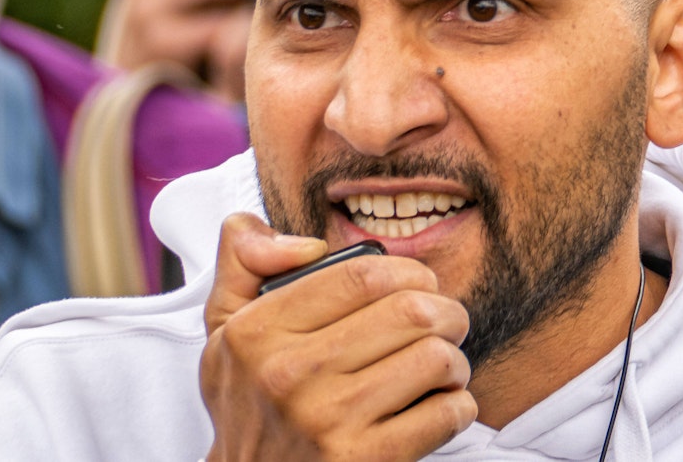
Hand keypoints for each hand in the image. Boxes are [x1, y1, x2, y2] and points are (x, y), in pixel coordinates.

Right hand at [200, 214, 477, 460]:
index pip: (363, 275)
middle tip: (446, 323)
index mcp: (258, 332)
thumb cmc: (250, 404)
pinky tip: (438, 405)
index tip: (421, 283)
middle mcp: (288, 375)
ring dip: (454, 360)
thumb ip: (244, 260)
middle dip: (446, 311)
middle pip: (412, 312)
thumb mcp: (224, 328)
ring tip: (441, 367)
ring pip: (436, 358)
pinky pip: (445, 413)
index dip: (410, 271)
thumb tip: (307, 242)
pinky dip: (458, 405)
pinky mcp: (362, 460)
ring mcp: (326, 421)